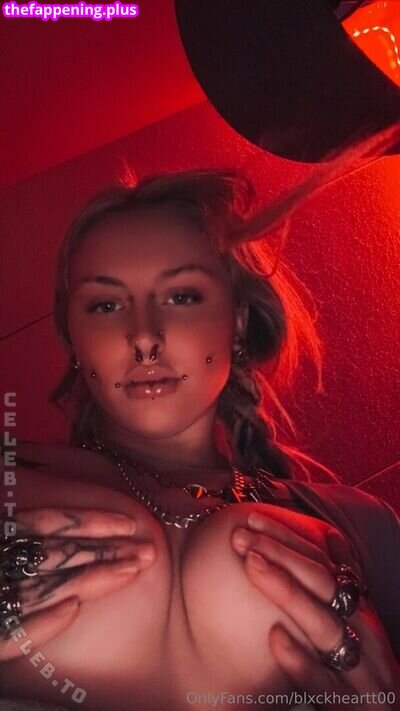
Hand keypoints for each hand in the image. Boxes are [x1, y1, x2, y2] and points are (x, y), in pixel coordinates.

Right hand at [0, 508, 155, 660]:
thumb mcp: (5, 538)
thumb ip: (28, 534)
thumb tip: (62, 525)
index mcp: (1, 535)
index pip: (49, 522)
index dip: (89, 521)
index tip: (129, 524)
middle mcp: (0, 564)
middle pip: (58, 554)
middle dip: (107, 550)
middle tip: (148, 550)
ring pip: (47, 587)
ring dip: (92, 578)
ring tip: (132, 572)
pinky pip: (11, 635)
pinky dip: (42, 622)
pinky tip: (74, 610)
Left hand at [231, 508, 399, 709]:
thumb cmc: (359, 679)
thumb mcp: (352, 632)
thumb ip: (333, 593)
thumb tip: (322, 541)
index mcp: (359, 613)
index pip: (323, 564)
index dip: (287, 538)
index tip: (251, 519)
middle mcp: (363, 635)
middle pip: (324, 584)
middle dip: (280, 553)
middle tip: (240, 535)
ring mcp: (359, 672)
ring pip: (324, 626)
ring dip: (287, 591)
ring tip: (251, 565)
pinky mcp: (349, 708)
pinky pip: (324, 683)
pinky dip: (300, 660)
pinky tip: (274, 637)